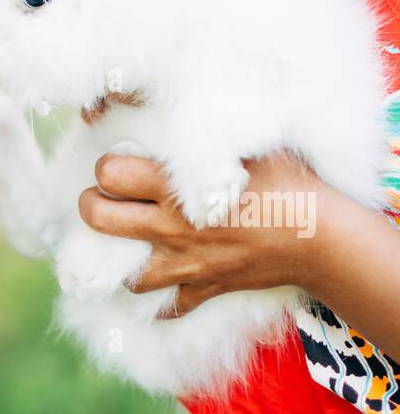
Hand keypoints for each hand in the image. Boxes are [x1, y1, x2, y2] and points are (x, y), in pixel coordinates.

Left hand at [78, 151, 335, 316]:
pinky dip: (163, 303)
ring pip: (127, 274)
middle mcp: (173, 227)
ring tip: (128, 244)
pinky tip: (164, 289)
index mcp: (178, 186)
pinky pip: (171, 307)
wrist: (321, 237)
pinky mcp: (207, 289)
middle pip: (101, 219)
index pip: (110, 174)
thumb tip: (166, 106)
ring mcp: (188, 264)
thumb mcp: (244, 143)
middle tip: (103, 199)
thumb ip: (203, 132)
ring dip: (122, 260)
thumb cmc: (286, 181)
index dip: (105, 167)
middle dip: (93, 206)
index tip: (116, 164)